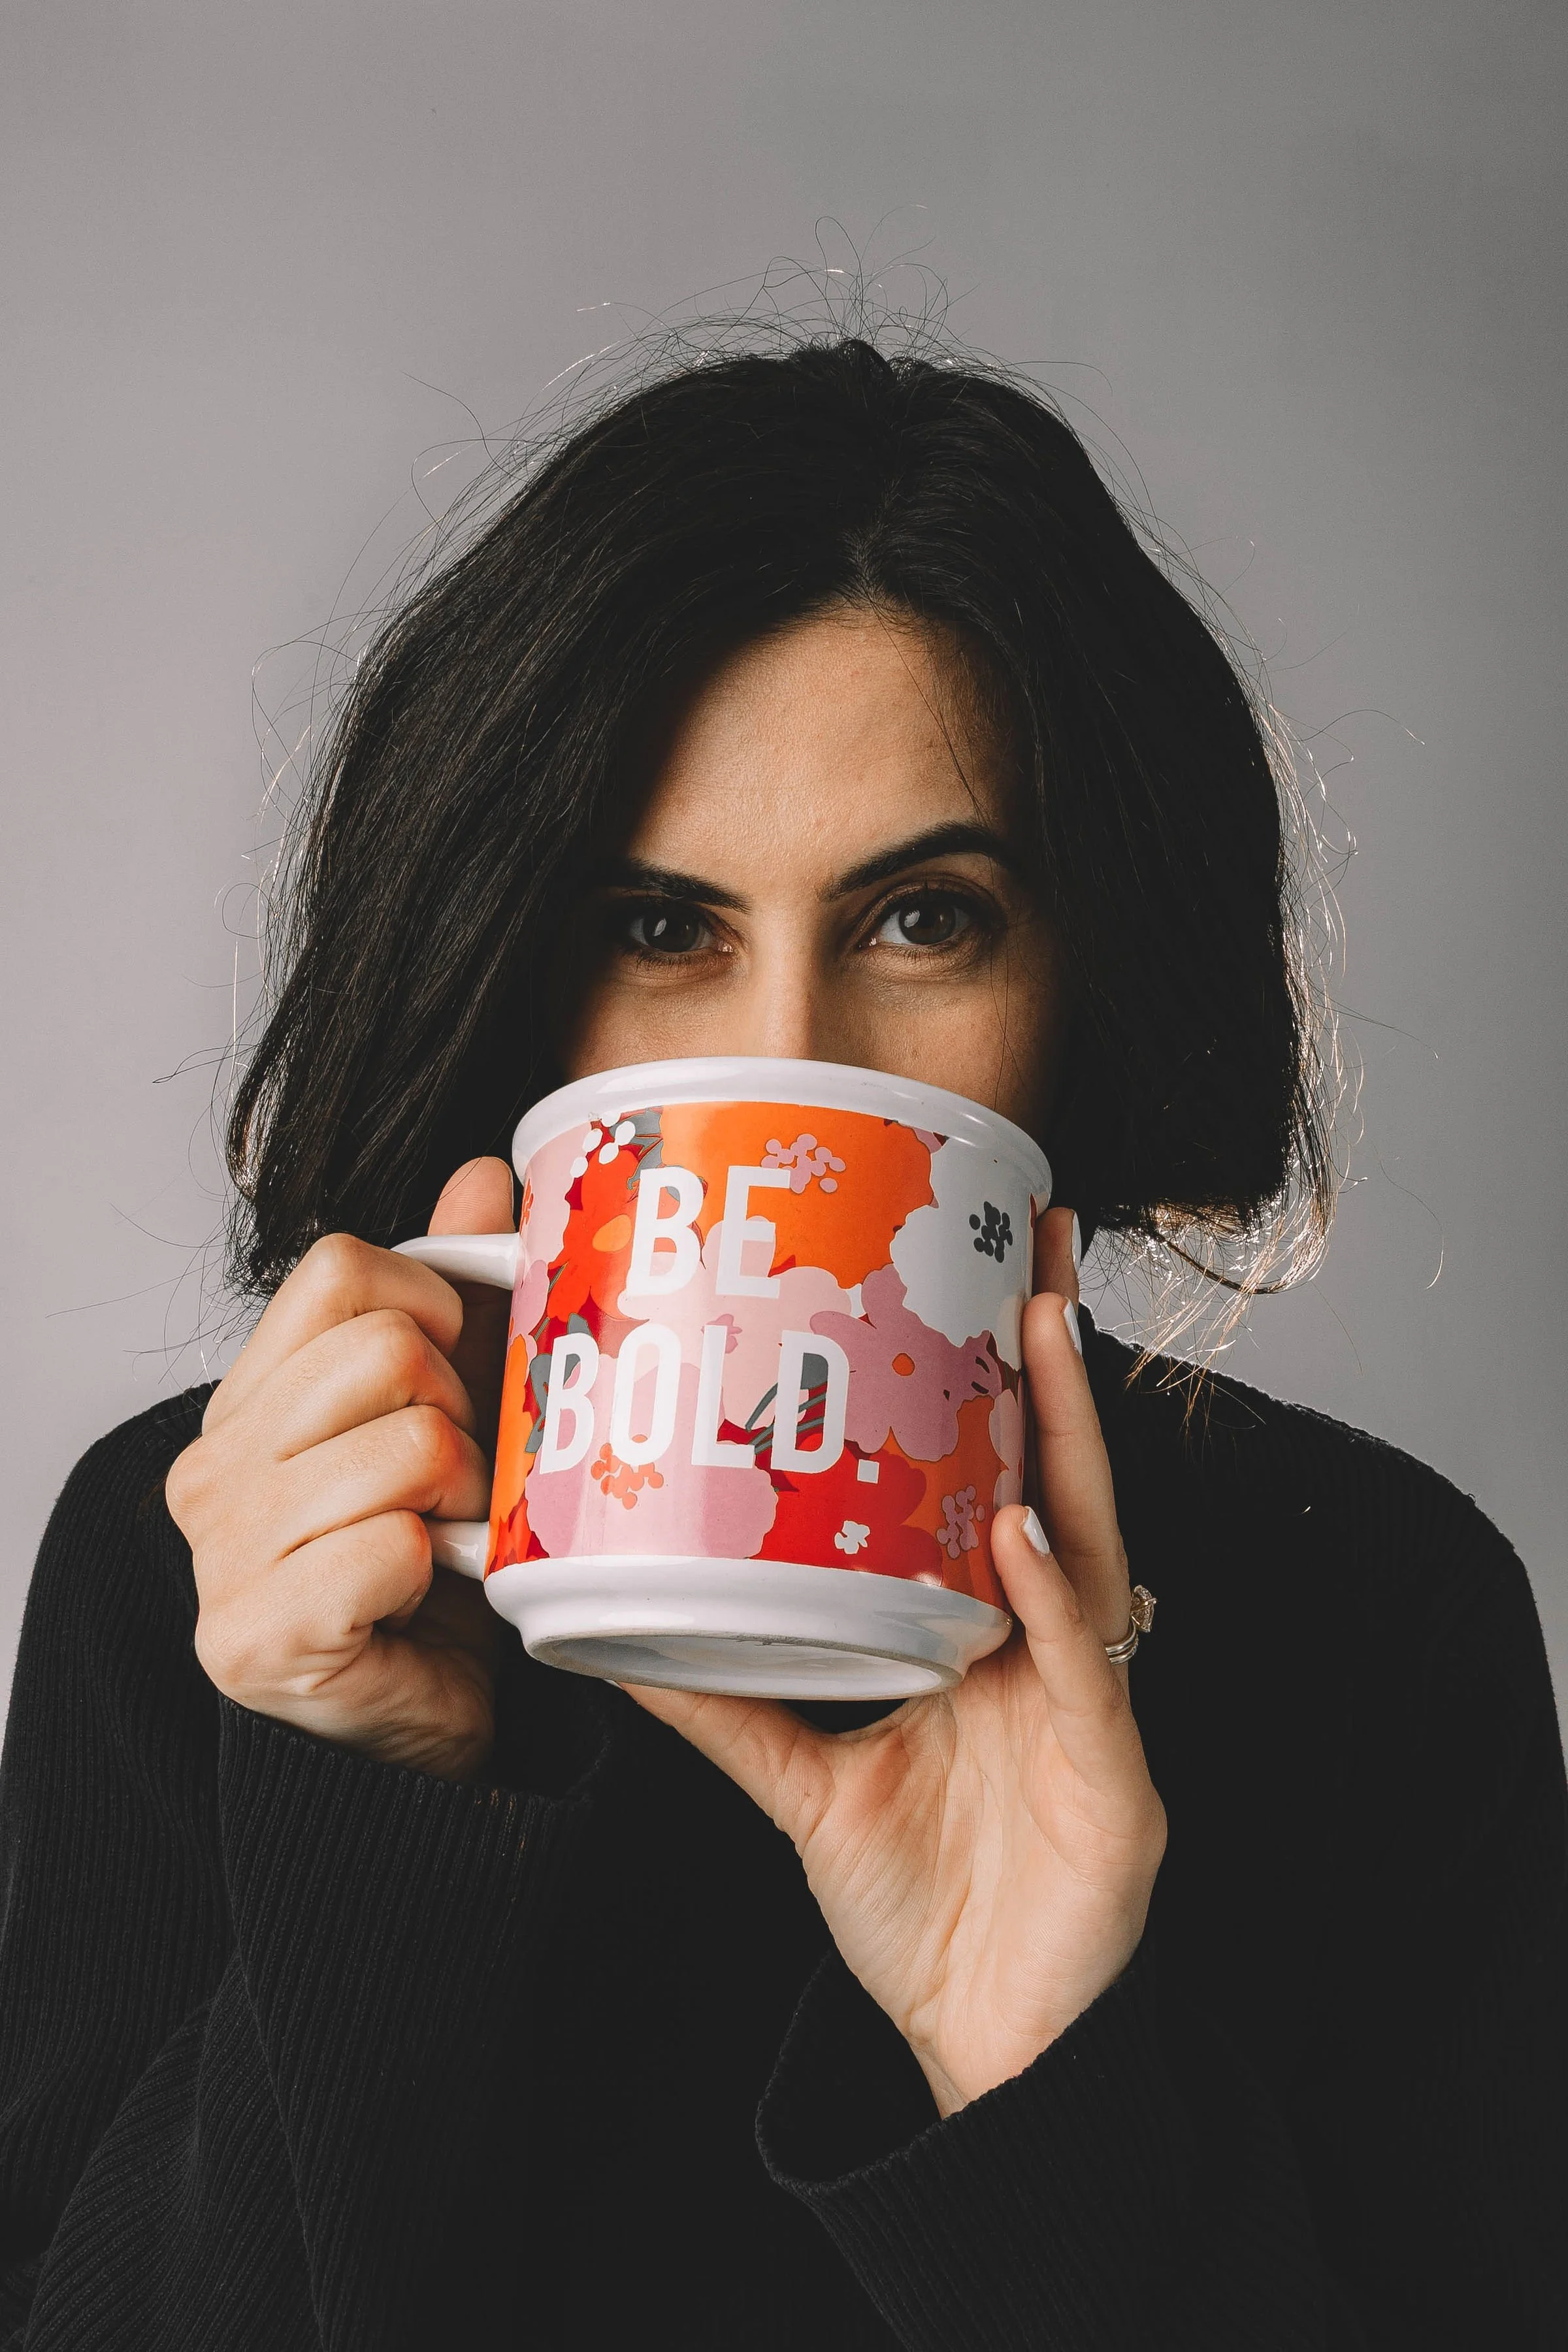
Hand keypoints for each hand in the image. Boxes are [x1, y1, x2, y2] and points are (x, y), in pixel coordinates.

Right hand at [166, 1158, 515, 1781]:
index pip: (342, 1268)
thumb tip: (490, 1174)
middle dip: (461, 1411)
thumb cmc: (436, 1562)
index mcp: (249, 1396)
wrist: (427, 1719)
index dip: (434, 1305)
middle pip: (385, 1350)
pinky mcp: (257, 1637)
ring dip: (464, 1497)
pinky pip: (391, 1546)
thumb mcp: (450, 1407)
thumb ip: (453, 1291)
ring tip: (454, 1539)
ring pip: (406, 1446)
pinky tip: (430, 1595)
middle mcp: (213, 1465)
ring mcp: (222, 1555)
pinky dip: (440, 1568)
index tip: (458, 1374)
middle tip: (463, 1481)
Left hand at [625, 1206, 1166, 2114]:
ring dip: (1068, 1434)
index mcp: (989, 1636)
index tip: (952, 1280)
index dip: (982, 1388)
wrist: (991, 2042)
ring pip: (1091, 1540)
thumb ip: (725, 1709)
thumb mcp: (806, 1785)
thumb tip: (609, 1640)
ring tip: (1034, 1330)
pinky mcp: (1118, 1777)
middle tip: (1022, 1246)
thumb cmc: (925, 1907)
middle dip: (1045, 1363)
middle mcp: (1051, 1646)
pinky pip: (1088, 1668)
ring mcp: (1092, 1701)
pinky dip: (1060, 1598)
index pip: (992, 1485)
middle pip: (1055, 1477)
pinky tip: (1030, 1531)